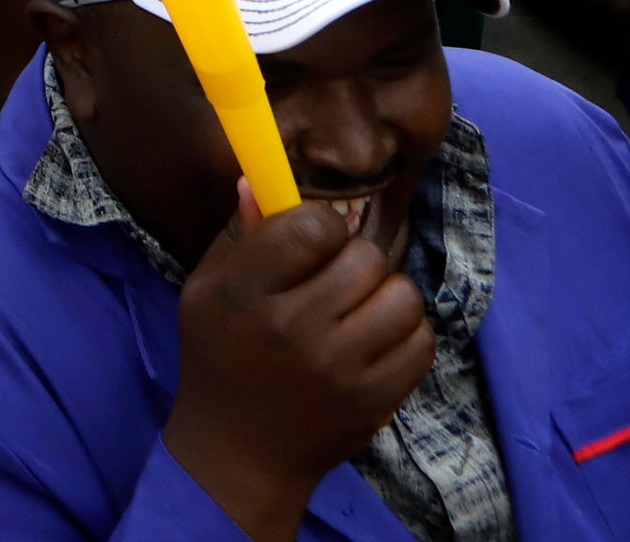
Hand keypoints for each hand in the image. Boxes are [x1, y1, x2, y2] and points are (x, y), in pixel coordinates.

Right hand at [160, 186, 439, 540]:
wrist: (240, 451)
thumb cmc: (220, 357)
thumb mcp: (207, 290)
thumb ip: (240, 236)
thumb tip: (259, 179)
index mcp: (246, 294)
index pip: (313, 225)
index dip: (317, 225)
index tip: (308, 245)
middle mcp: (296, 330)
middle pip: (365, 258)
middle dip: (352, 260)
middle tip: (332, 280)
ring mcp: (342, 369)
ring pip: (403, 297)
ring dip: (384, 296)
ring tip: (359, 310)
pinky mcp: (377, 400)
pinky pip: (422, 342)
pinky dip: (405, 334)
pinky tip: (375, 341)